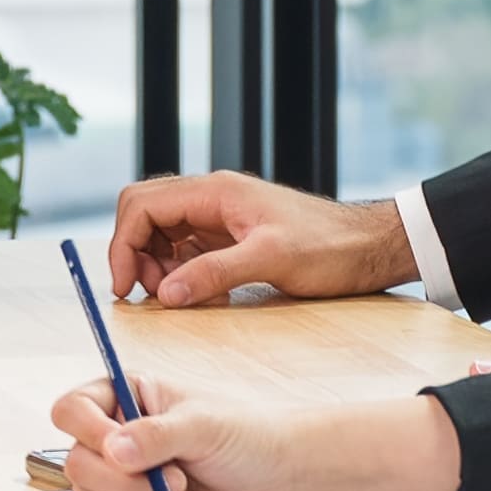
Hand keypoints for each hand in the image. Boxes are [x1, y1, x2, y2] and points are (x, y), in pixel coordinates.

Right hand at [49, 375, 449, 490]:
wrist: (279, 477)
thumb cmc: (249, 435)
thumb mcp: (204, 425)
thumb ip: (157, 436)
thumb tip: (114, 449)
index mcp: (128, 395)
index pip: (73, 409)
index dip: (86, 432)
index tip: (118, 450)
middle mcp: (117, 433)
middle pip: (77, 463)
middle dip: (123, 482)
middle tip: (173, 481)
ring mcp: (123, 474)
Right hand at [104, 170, 410, 309]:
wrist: (367, 246)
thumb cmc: (329, 247)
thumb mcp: (271, 260)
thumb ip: (215, 272)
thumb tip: (166, 293)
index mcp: (215, 191)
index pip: (142, 204)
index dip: (123, 244)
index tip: (124, 287)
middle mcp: (211, 198)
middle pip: (145, 215)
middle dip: (136, 255)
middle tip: (152, 295)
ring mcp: (219, 217)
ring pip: (163, 235)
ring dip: (160, 268)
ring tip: (186, 298)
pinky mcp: (230, 236)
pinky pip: (187, 251)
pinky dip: (183, 274)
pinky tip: (206, 296)